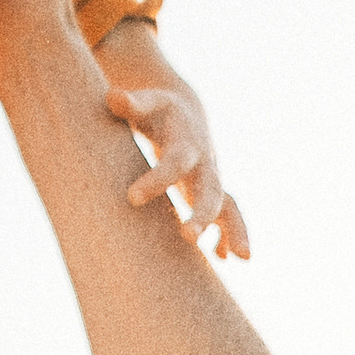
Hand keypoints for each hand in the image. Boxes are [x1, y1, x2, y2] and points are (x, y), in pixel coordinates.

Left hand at [108, 74, 250, 260]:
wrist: (185, 113)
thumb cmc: (156, 110)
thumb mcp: (145, 102)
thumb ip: (130, 103)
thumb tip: (113, 96)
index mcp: (185, 142)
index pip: (174, 162)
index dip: (156, 179)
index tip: (132, 198)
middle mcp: (204, 162)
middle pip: (210, 188)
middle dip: (202, 213)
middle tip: (188, 236)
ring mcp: (211, 178)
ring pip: (228, 205)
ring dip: (234, 229)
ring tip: (242, 258)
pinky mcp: (211, 192)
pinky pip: (227, 215)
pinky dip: (228, 236)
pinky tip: (223, 258)